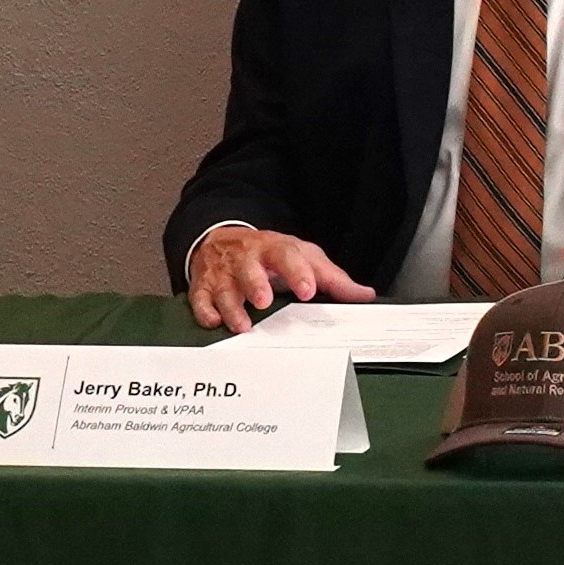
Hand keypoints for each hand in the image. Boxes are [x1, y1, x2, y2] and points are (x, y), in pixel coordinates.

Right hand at [183, 222, 372, 331]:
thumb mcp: (302, 256)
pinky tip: (213, 322)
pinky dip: (204, 311)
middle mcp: (246, 259)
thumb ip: (331, 277)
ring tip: (241, 325)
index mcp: (274, 248)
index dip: (297, 272)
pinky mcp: (204, 286)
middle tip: (264, 301)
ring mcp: (223, 273)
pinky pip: (199, 299)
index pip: (287, 256)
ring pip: (223, 288)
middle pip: (249, 268)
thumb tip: (363, 295)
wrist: (223, 239)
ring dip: (231, 306)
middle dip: (256, 284)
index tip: (307, 290)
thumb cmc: (268, 253)